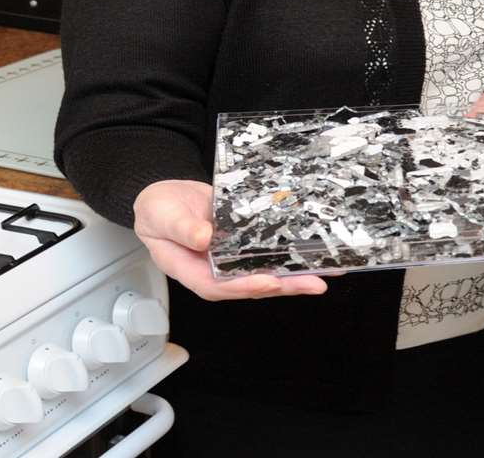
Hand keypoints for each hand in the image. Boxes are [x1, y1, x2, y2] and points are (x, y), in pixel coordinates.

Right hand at [132, 179, 327, 300]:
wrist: (166, 197)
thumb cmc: (158, 210)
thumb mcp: (163, 216)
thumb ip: (181, 228)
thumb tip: (203, 239)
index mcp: (191, 271)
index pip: (218, 286)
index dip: (245, 287)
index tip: (269, 283)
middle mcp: (215, 271)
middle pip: (251, 285)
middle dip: (284, 285)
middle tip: (314, 284)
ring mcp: (230, 260)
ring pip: (264, 272)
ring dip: (294, 275)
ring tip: (325, 273)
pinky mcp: (242, 246)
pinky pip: (266, 254)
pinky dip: (288, 255)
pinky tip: (312, 253)